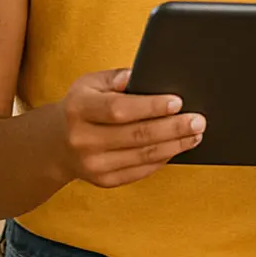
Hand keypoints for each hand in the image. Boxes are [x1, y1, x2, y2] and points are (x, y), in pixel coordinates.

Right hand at [55, 69, 203, 188]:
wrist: (57, 144)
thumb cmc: (83, 106)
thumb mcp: (90, 83)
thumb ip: (116, 77)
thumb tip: (140, 75)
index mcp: (79, 109)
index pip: (119, 109)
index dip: (150, 107)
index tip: (178, 102)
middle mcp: (83, 139)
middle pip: (136, 135)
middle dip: (173, 128)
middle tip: (198, 120)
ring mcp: (93, 165)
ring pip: (142, 156)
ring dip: (175, 145)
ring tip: (196, 134)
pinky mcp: (104, 181)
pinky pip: (140, 171)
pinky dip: (163, 159)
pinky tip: (178, 147)